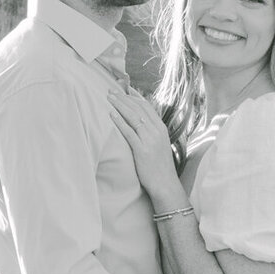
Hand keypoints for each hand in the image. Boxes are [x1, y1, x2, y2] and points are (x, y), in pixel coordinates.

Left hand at [108, 89, 181, 203]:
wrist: (165, 184)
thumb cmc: (160, 167)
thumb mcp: (159, 145)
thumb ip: (152, 133)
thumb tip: (141, 123)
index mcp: (161, 128)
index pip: (147, 106)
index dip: (134, 96)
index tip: (124, 89)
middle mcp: (156, 131)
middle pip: (139, 108)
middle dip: (124, 97)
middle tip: (111, 90)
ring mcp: (150, 140)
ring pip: (134, 117)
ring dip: (120, 105)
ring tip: (109, 97)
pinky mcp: (142, 150)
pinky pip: (129, 132)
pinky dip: (120, 121)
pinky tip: (111, 114)